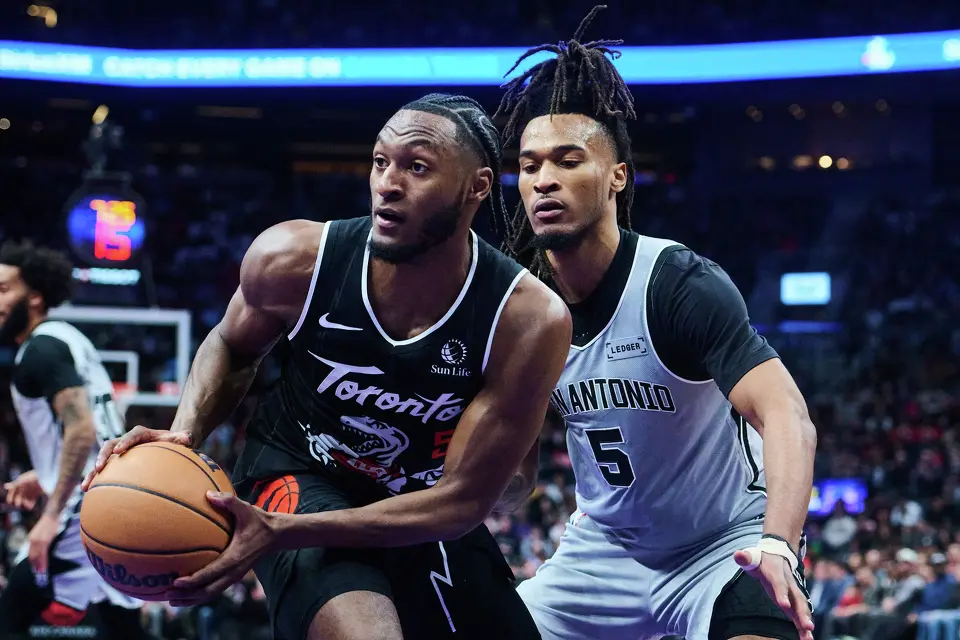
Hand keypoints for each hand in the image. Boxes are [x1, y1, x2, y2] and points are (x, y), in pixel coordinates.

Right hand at [4, 470, 43, 509]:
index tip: (10, 501)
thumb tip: (5, 486)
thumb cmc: (34, 476)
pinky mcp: (37, 493)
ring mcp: (31, 490)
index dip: (11, 495)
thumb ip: (15, 484)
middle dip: (18, 500)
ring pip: (25, 498)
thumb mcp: (24, 480)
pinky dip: (30, 504)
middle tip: (18, 504)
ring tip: (26, 506)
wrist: (48, 475)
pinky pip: (32, 500)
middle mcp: (25, 486)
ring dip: (25, 503)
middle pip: (19, 495)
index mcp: (21, 482)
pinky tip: (30, 507)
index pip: (13, 490)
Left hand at [28, 512, 60, 583]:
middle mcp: (32, 540)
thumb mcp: (43, 533)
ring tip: (41, 573)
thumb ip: (41, 541)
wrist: (52, 513)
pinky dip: (43, 561)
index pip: (31, 554)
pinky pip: (42, 554)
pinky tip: (44, 566)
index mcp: (31, 539)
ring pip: (36, 557)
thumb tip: (43, 550)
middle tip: (39, 574)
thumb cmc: (50, 523)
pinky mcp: (44, 540)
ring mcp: (37, 541)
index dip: (33, 562)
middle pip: (32, 557)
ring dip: (39, 566)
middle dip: (35, 566)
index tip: (36, 569)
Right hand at [81, 426, 191, 490]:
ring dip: (93, 472)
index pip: (132, 435)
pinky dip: (94, 480)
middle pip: (110, 445)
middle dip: (103, 456)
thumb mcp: (178, 439)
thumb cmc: (173, 442)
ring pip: (102, 460)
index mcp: (141, 434)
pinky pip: (103, 471)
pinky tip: (86, 493)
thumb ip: (182, 437)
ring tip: (85, 485)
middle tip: (98, 467)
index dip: (125, 441)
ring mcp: (119, 452)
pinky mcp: (115, 463)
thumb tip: (189, 437)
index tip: (119, 450)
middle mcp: (126, 441)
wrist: (165, 445)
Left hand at [166, 492, 276, 606]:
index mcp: (235, 558)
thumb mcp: (246, 508)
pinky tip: (187, 594)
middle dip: (187, 596)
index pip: (211, 574)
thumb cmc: (259, 521)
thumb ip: (228, 501)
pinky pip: (215, 590)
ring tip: (172, 601)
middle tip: (167, 596)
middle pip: (208, 591)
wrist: (277, 534)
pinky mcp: (234, 576)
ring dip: (192, 599)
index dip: (193, 581)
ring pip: (211, 594)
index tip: (175, 582)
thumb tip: (208, 494)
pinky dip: (200, 595)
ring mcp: (235, 576)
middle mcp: (234, 572)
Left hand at [734, 549, 814, 639]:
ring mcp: (793, 593)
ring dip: (805, 621)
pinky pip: (799, 613)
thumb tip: (738, 555)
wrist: (778, 555)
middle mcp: (789, 583)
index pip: (780, 583)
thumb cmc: (762, 559)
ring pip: (801, 607)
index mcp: (777, 573)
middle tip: (807, 626)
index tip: (785, 605)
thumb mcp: (753, 556)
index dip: (782, 593)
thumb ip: (746, 558)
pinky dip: (803, 625)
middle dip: (802, 612)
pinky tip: (807, 637)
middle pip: (797, 598)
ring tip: (808, 637)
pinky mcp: (793, 601)